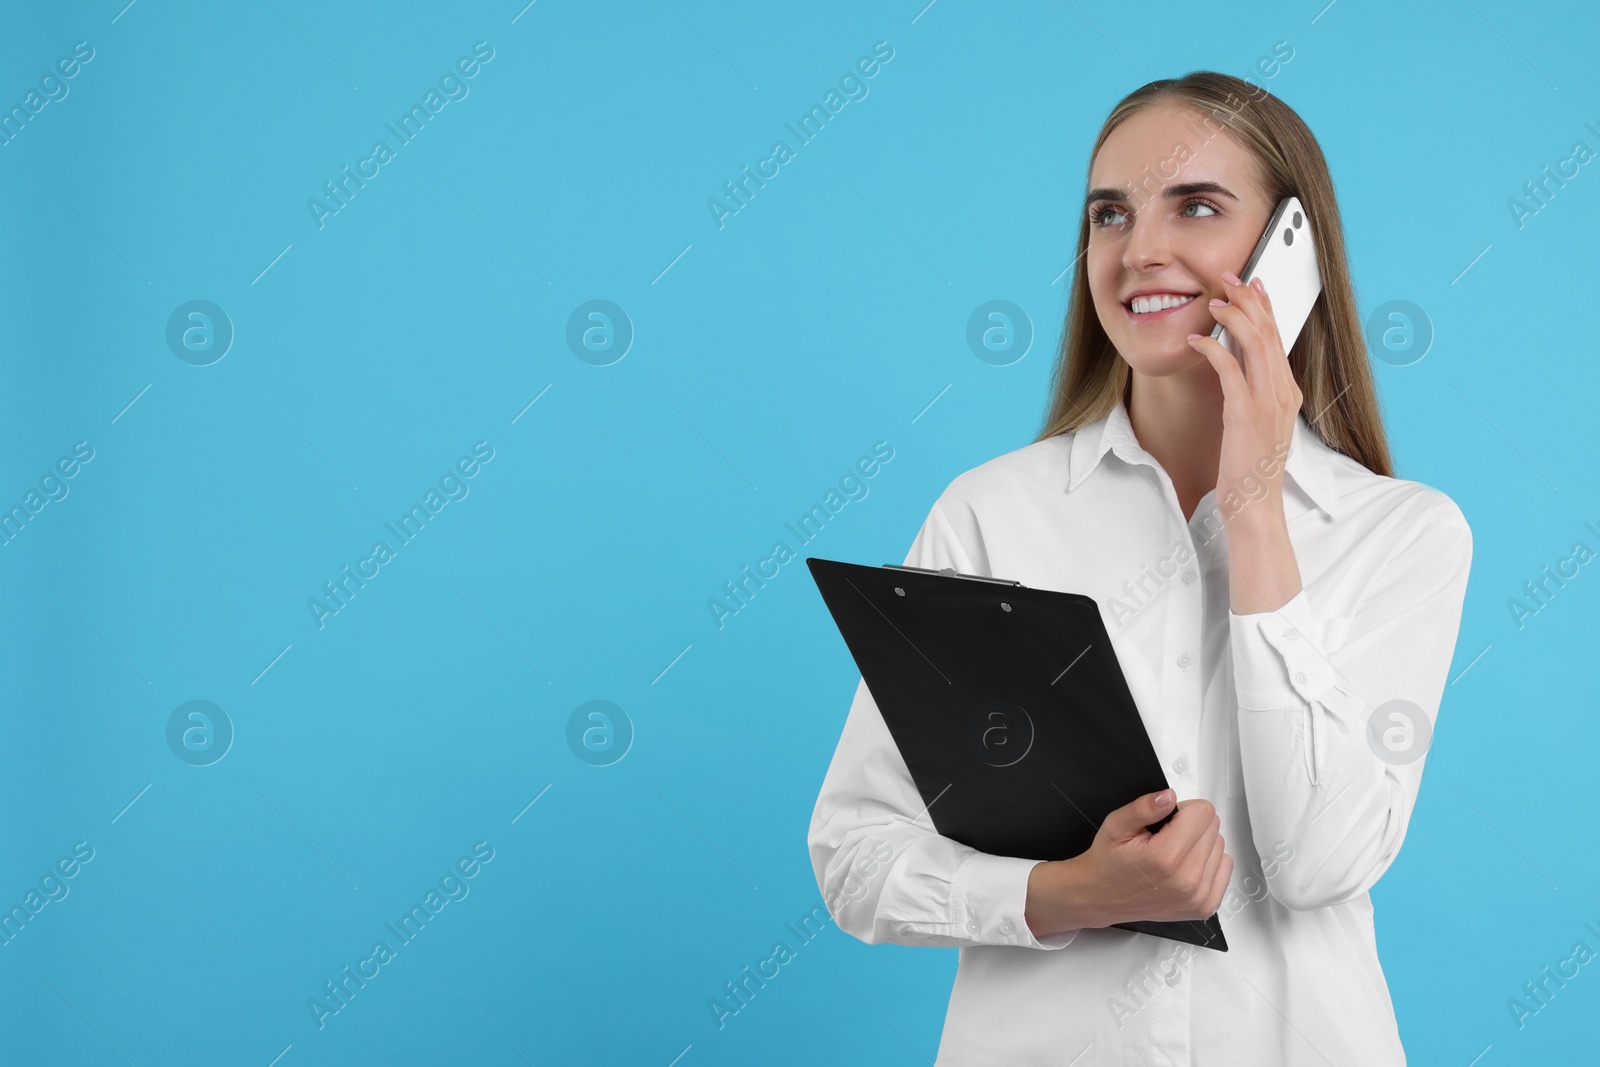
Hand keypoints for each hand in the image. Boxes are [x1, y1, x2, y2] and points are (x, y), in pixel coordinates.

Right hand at [1026, 789, 1232, 934]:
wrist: (1102, 898)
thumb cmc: (1109, 863)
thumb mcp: (1116, 826)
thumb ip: (1143, 808)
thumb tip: (1169, 796)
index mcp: (1166, 857)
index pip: (1203, 812)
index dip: (1182, 810)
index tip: (1165, 821)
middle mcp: (1187, 880)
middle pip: (1213, 827)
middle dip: (1191, 825)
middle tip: (1165, 838)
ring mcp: (1198, 896)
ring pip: (1220, 845)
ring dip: (1199, 844)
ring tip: (1173, 854)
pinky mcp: (1205, 906)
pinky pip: (1225, 867)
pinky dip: (1208, 862)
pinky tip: (1185, 866)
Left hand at [1184, 270, 1302, 529]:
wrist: (1255, 501)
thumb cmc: (1251, 464)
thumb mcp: (1260, 421)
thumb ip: (1254, 390)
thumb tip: (1238, 361)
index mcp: (1288, 391)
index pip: (1279, 336)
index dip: (1265, 305)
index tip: (1252, 284)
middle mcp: (1283, 391)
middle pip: (1269, 331)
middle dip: (1249, 298)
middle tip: (1229, 278)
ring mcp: (1267, 401)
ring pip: (1254, 342)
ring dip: (1232, 315)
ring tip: (1213, 301)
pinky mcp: (1245, 413)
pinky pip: (1229, 369)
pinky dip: (1212, 348)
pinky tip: (1196, 340)